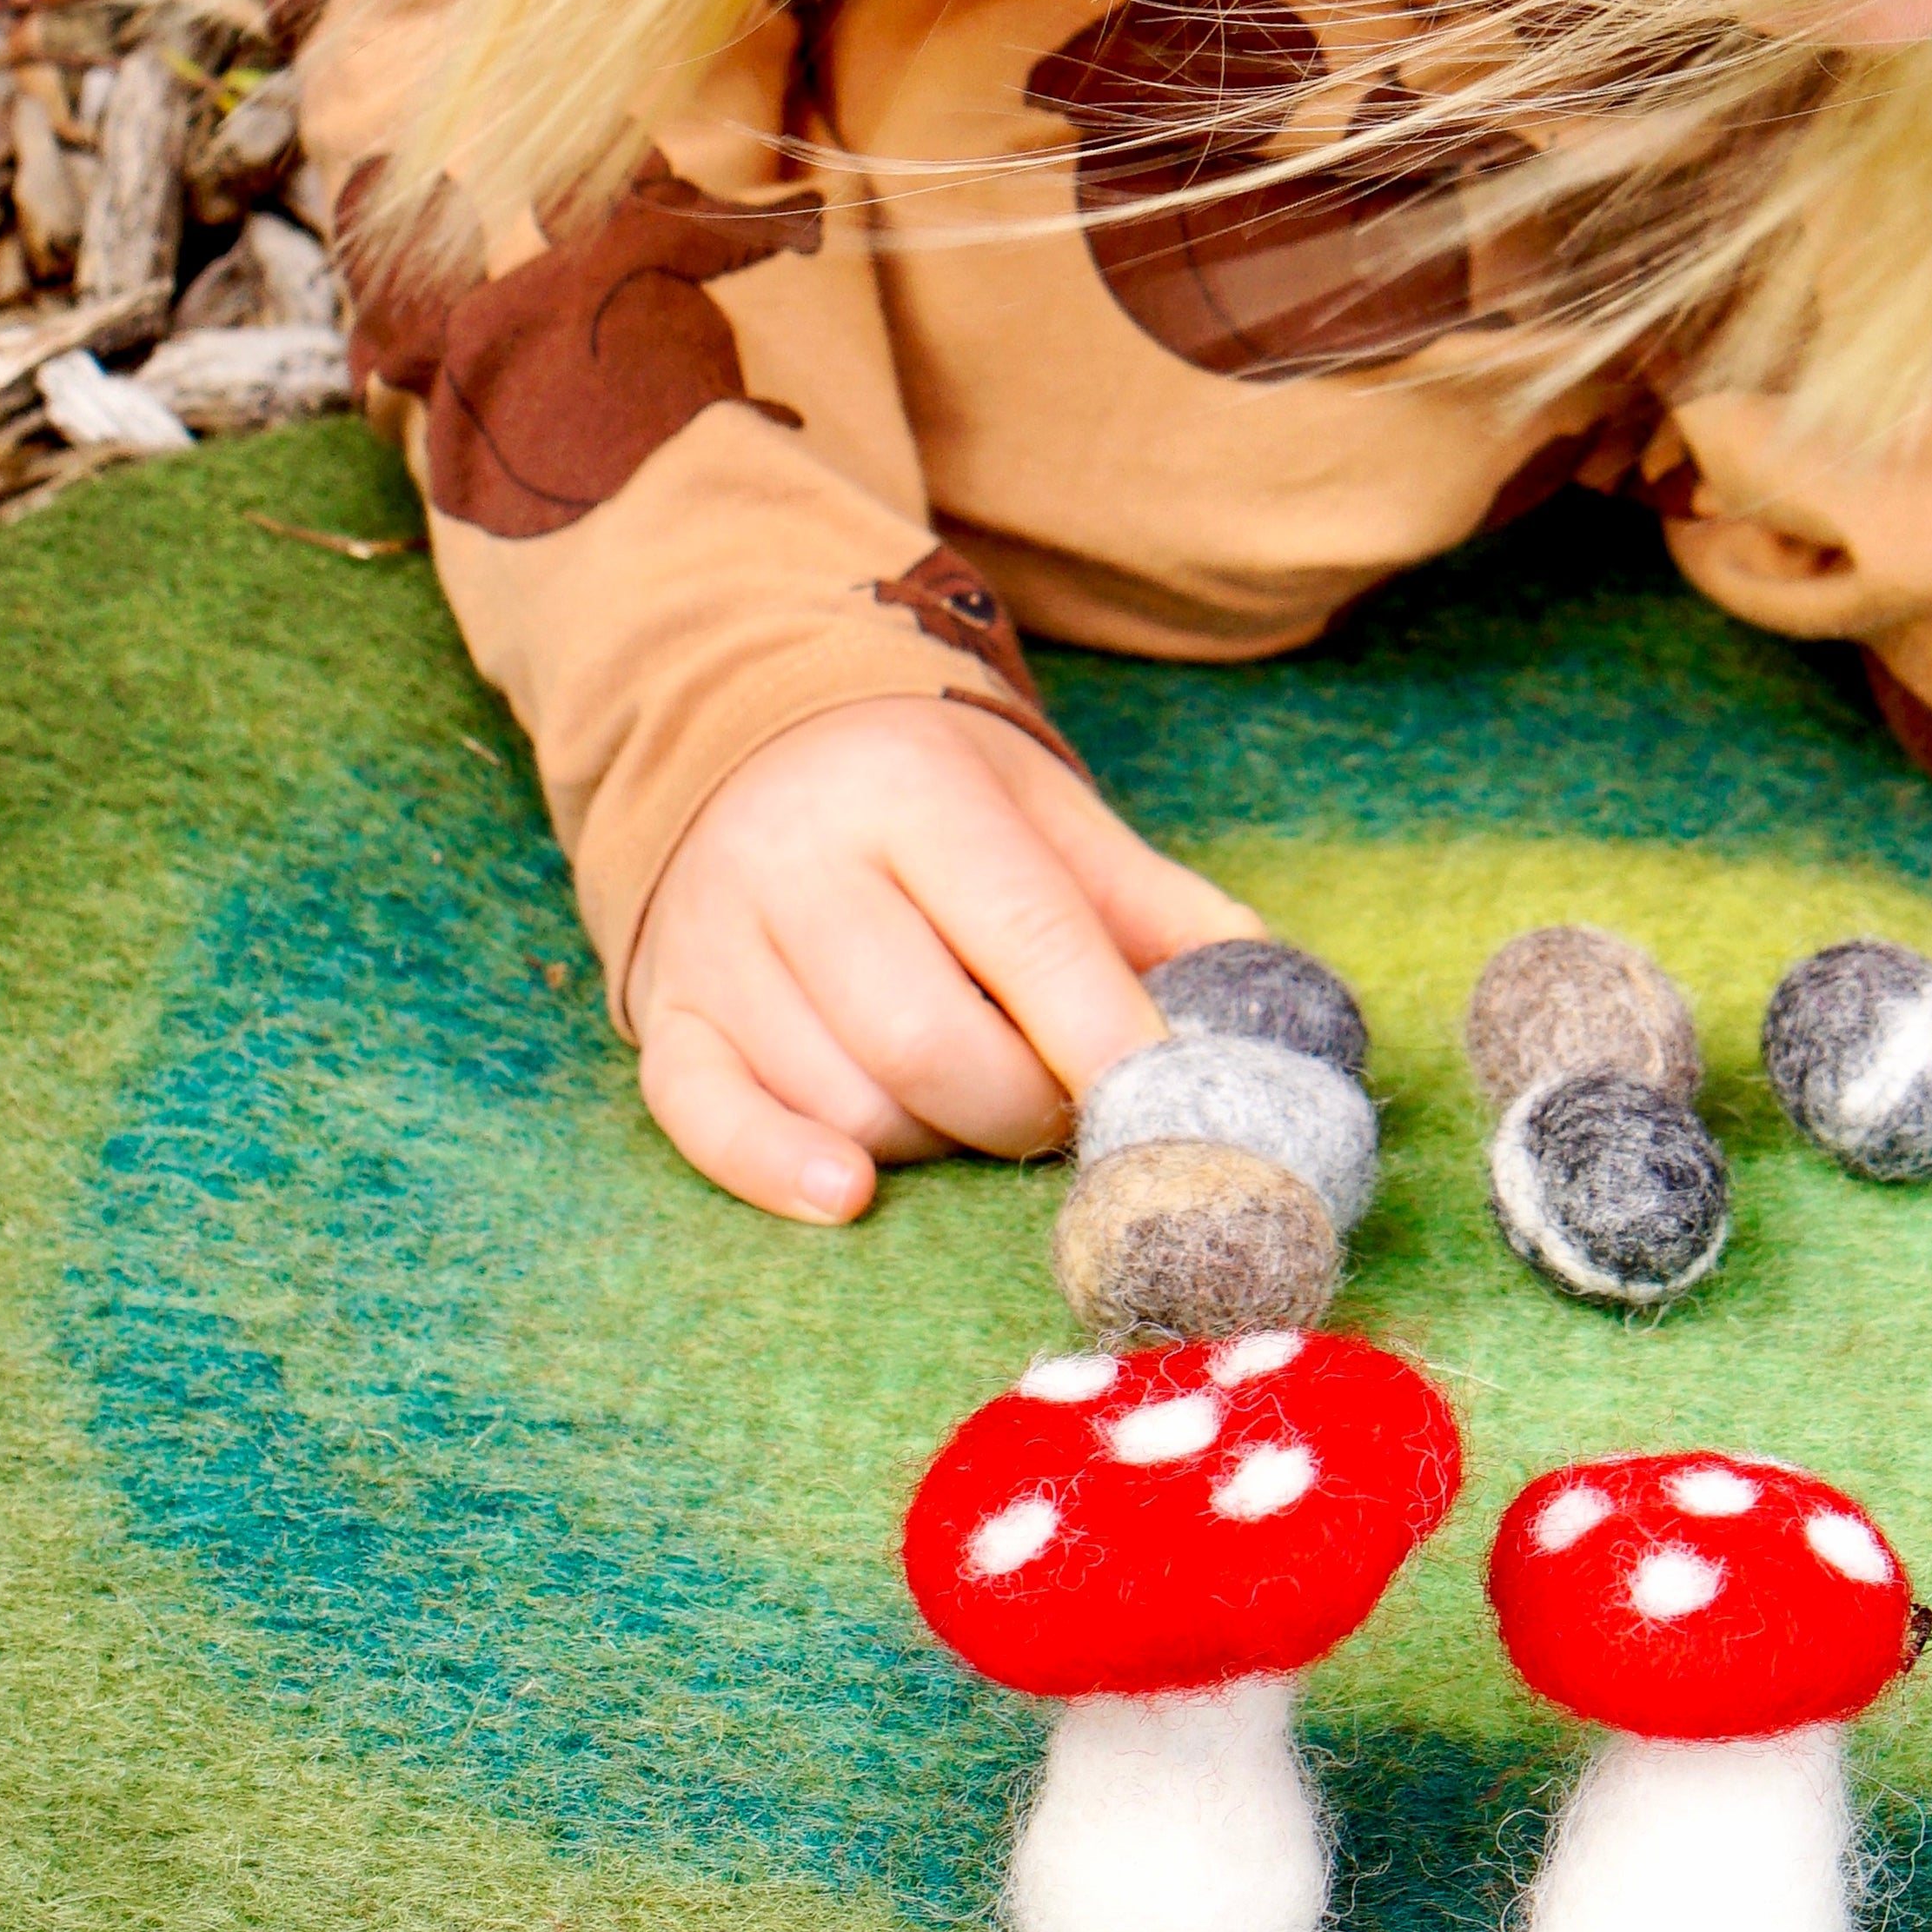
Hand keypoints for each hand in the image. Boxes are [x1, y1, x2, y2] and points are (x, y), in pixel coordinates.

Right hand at [626, 695, 1265, 1222]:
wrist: (753, 735)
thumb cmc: (932, 796)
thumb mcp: (1049, 812)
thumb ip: (1155, 906)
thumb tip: (1269, 1001)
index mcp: (916, 792)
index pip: (1029, 937)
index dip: (1112, 1039)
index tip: (1180, 1111)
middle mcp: (800, 859)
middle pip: (928, 1042)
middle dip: (1026, 1111)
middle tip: (1071, 1112)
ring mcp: (718, 939)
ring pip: (842, 1100)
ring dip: (934, 1140)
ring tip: (972, 1099)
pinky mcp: (662, 1008)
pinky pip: (704, 1118)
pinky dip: (778, 1172)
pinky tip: (848, 1196)